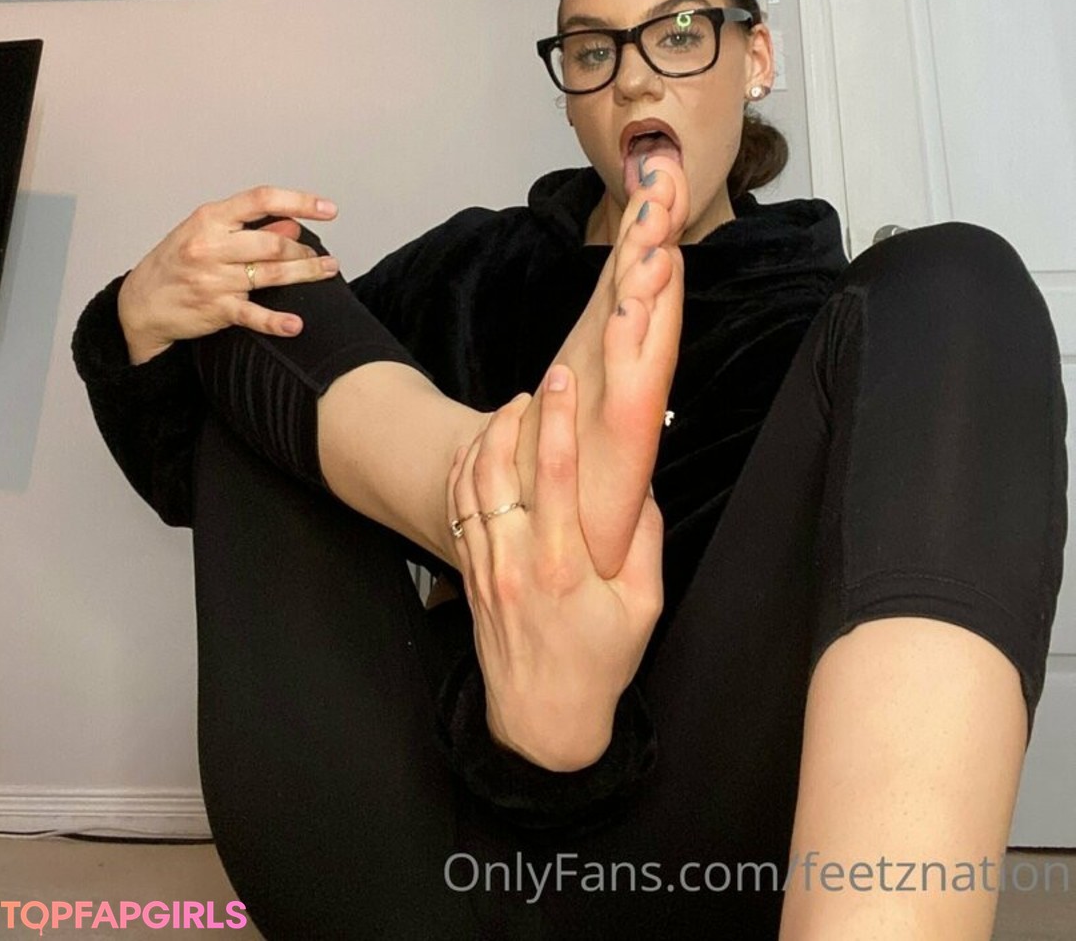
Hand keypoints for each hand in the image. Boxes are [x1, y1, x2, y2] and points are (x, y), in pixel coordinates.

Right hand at [117, 185, 340, 363]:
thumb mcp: (206, 233)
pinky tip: (295, 325)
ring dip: (307, 274)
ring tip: (327, 271)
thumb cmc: (176, 262)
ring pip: (272, 274)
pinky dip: (276, 321)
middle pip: (274, 243)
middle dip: (305, 251)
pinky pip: (252, 314)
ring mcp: (214, 279)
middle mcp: (211, 246)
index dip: (300, 202)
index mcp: (210, 219)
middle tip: (323, 258)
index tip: (328, 209)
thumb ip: (248, 227)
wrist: (140, 304)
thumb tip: (293, 226)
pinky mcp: (216, 309)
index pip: (261, 200)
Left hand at [448, 365, 663, 770]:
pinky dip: (464, 471)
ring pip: (471, 485)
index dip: (557, 419)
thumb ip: (645, 541)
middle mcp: (516, 560)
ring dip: (487, 439)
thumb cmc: (601, 663)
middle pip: (500, 468)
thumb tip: (642, 486)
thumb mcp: (644, 607)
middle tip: (536, 387)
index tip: (561, 382)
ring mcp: (486, 568)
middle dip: (515, 417)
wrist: (544, 720)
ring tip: (510, 410)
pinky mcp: (471, 576)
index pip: (555, 473)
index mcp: (563, 565)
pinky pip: (457, 510)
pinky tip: (480, 450)